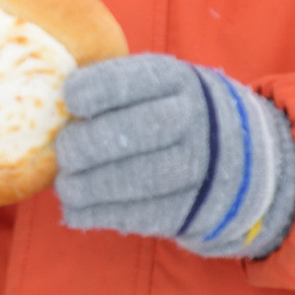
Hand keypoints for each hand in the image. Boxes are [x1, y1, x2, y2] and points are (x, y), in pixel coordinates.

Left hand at [55, 54, 294, 257]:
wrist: (242, 155)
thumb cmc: (171, 111)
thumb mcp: (156, 84)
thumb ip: (113, 90)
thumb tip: (53, 108)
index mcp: (177, 81)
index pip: (135, 80)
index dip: (97, 90)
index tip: (69, 100)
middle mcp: (195, 120)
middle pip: (137, 131)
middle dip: (88, 144)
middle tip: (65, 151)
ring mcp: (200, 166)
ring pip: (139, 178)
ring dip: (91, 186)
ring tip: (66, 186)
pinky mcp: (193, 206)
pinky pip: (143, 213)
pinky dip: (102, 214)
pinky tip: (75, 212)